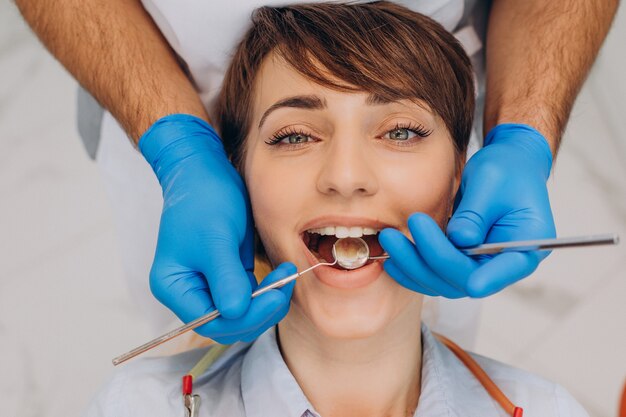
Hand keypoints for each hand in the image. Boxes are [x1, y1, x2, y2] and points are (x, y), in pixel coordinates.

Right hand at [140, 114, 293, 342]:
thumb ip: (226, 278)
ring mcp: (208, 285)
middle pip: (227, 324)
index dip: (245, 317)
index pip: (211, 322)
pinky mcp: (226, 275)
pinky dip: (266, 292)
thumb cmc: (203, 199)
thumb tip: (237, 312)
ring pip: (242, 314)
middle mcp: (188, 292)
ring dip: (267, 302)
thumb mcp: (216, 238)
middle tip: (285, 286)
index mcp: (174, 287)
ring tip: (286, 276)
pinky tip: (282, 275)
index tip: (275, 297)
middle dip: (259, 311)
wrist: (204, 171)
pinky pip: (248, 296)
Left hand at [379, 124, 555, 296]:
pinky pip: (434, 275)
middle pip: (465, 279)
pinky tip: (391, 257)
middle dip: (428, 260)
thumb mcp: (491, 181)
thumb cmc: (506, 170)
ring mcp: (481, 266)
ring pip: (444, 282)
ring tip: (387, 239)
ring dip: (412, 265)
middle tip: (394, 236)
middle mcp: (503, 263)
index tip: (469, 282)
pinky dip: (412, 268)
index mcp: (527, 244)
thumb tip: (460, 240)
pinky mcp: (461, 263)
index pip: (507, 269)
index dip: (487, 278)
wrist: (506, 167)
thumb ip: (476, 213)